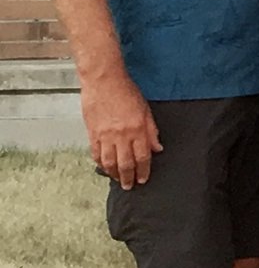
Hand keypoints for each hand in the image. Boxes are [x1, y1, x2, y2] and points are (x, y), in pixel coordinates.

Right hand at [82, 68, 160, 189]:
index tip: (144, 178)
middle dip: (129, 177)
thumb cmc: (126, 91)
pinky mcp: (93, 133)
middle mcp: (122, 135)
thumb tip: (157, 148)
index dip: (144, 170)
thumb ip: (152, 131)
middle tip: (130, 186)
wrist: (104, 81)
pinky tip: (104, 167)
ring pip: (109, 162)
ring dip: (114, 174)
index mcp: (138, 130)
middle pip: (126, 163)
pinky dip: (100, 163)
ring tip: (118, 180)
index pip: (143, 157)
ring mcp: (105, 135)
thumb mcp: (146, 110)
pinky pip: (96, 153)